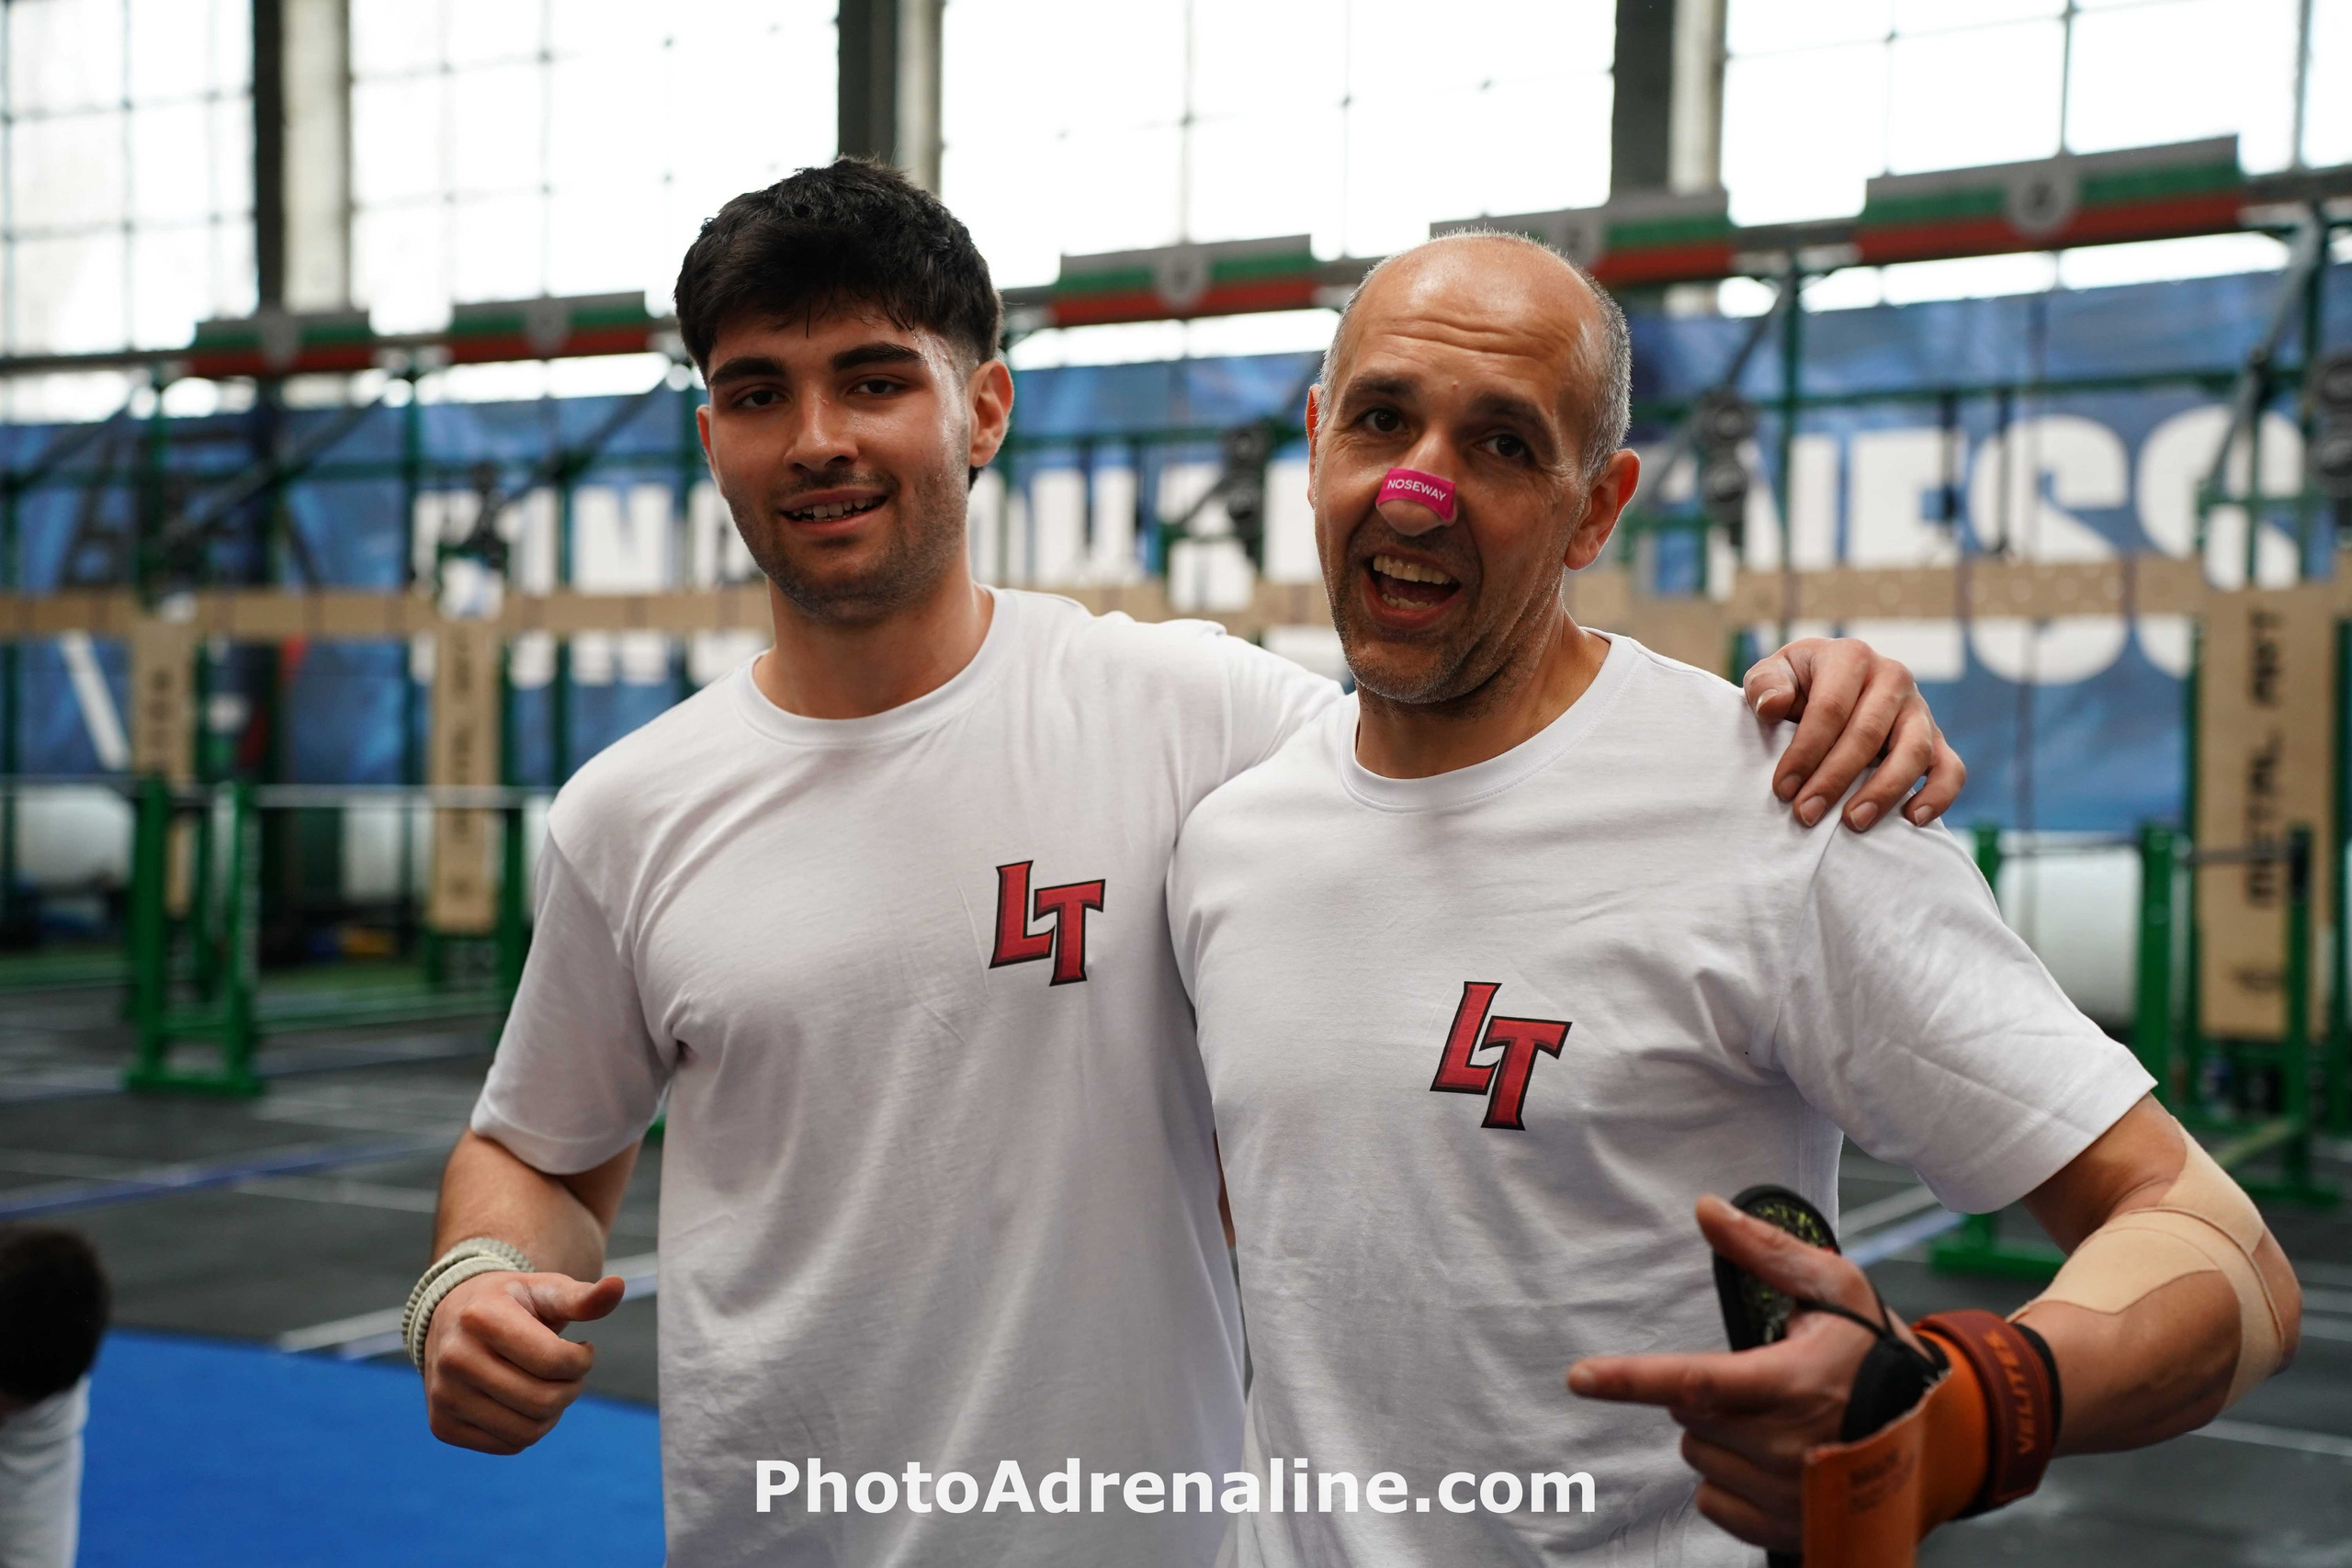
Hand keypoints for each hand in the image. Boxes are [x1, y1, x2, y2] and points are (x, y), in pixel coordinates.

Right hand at [422, 1269, 624, 1454]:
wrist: (452, 1318)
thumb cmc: (512, 1303)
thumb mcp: (546, 1290)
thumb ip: (583, 1297)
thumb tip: (619, 1286)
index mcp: (481, 1317)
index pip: (554, 1361)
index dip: (583, 1360)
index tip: (583, 1348)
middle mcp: (454, 1358)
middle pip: (543, 1401)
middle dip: (571, 1389)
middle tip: (570, 1373)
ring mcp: (443, 1395)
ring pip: (527, 1432)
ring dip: (553, 1413)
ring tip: (549, 1386)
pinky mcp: (442, 1425)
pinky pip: (507, 1445)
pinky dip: (528, 1428)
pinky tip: (523, 1401)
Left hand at [1565, 1195, 1923, 1553]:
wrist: (1938, 1440)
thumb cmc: (1881, 1355)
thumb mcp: (1837, 1288)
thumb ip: (1767, 1250)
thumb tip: (1707, 1210)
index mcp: (1791, 1386)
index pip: (1694, 1383)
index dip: (1630, 1380)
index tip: (1579, 1377)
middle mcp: (1786, 1450)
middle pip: (1688, 1416)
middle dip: (1706, 1394)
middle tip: (1762, 1380)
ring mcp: (1787, 1498)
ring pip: (1699, 1458)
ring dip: (1721, 1437)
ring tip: (1780, 1421)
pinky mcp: (1786, 1532)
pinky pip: (1713, 1503)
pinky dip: (1731, 1481)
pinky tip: (1776, 1462)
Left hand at [1744, 637, 1963, 832]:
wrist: (1828, 687)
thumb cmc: (1796, 686)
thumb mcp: (1771, 675)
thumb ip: (1764, 684)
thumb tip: (1772, 705)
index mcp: (1851, 657)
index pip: (1829, 709)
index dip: (1805, 752)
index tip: (1782, 789)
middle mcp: (1893, 678)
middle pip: (1867, 734)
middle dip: (1834, 780)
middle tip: (1806, 815)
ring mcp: (1919, 709)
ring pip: (1913, 751)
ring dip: (1883, 792)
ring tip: (1853, 823)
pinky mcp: (1937, 739)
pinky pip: (1951, 769)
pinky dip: (1938, 795)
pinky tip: (1912, 820)